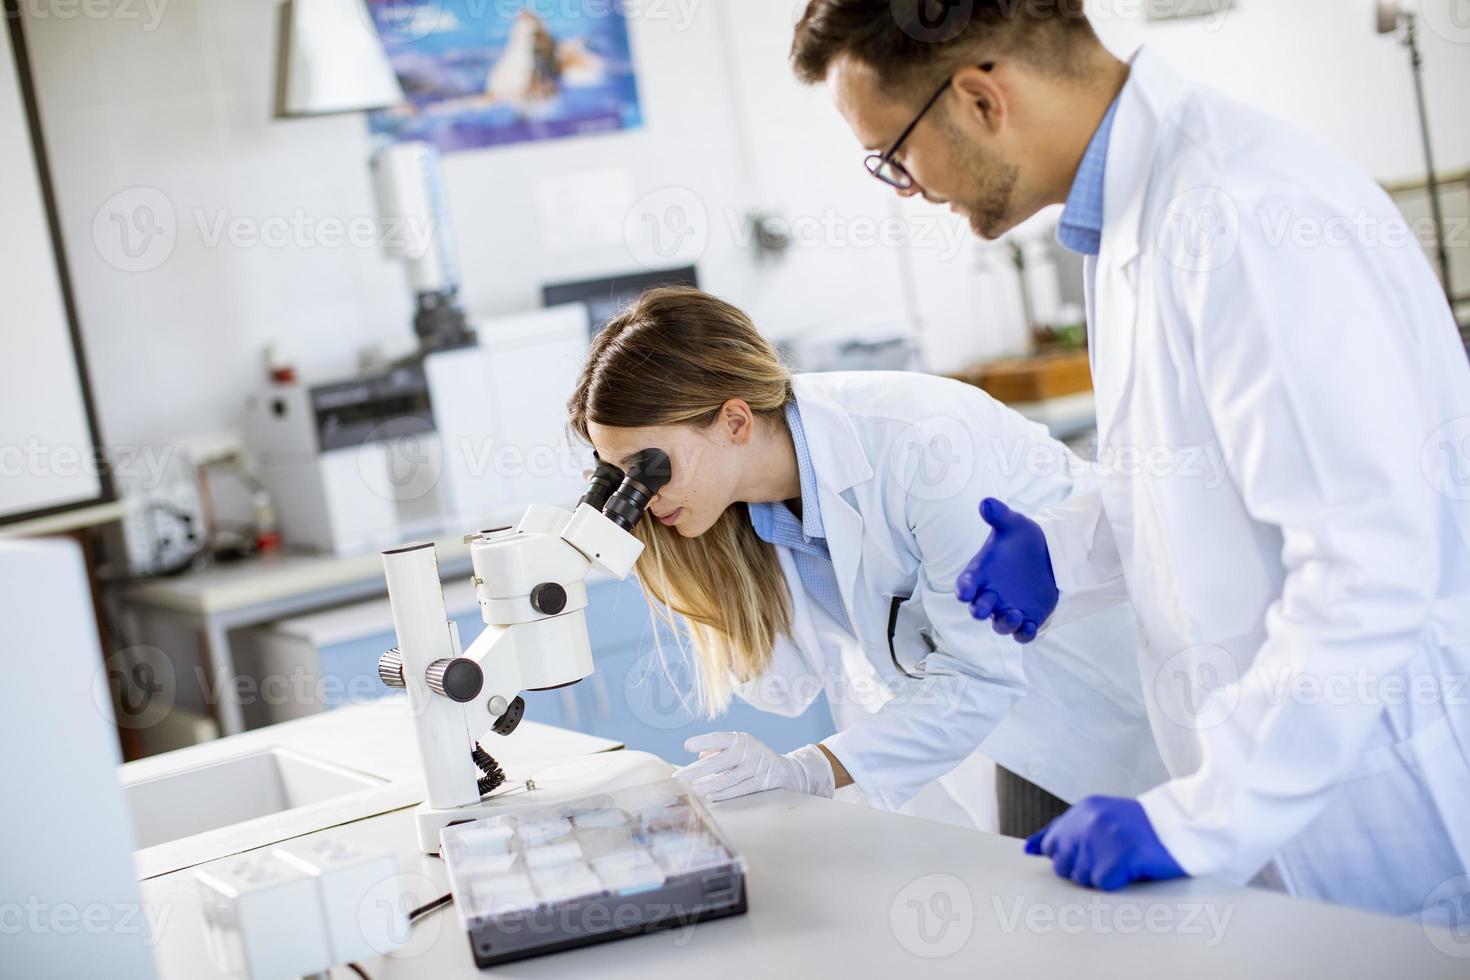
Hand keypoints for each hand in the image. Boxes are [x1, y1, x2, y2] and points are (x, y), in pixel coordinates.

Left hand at [673, 733, 834, 801]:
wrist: (786, 771)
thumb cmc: (753, 758)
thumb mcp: (738, 749)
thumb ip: (718, 751)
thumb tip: (699, 755)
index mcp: (740, 740)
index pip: (720, 739)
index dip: (704, 741)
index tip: (687, 746)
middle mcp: (748, 751)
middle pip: (720, 761)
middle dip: (698, 769)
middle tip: (681, 777)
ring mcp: (756, 767)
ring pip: (730, 777)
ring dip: (710, 784)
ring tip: (694, 789)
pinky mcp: (762, 782)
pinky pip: (741, 789)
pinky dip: (726, 793)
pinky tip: (712, 796)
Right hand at [954, 498, 1058, 643]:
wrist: (1049, 555)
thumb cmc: (1022, 540)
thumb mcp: (1013, 524)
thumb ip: (999, 515)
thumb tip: (986, 502)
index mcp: (981, 573)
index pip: (965, 583)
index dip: (964, 588)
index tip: (964, 591)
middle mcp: (990, 594)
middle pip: (978, 608)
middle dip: (978, 609)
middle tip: (983, 606)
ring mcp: (1008, 609)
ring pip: (999, 625)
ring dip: (1004, 624)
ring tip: (1015, 614)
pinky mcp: (1027, 619)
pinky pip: (1022, 634)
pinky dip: (1024, 634)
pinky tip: (1030, 626)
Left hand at [1025, 796, 1186, 890]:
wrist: (1184, 828)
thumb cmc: (1139, 830)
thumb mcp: (1099, 821)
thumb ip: (1063, 833)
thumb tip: (1028, 849)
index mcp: (1083, 809)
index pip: (1052, 845)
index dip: (1071, 858)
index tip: (1093, 856)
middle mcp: (1089, 820)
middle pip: (1063, 866)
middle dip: (1086, 870)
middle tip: (1114, 859)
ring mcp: (1105, 837)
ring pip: (1082, 878)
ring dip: (1103, 878)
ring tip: (1125, 862)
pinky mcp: (1121, 856)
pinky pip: (1103, 885)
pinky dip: (1117, 884)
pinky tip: (1133, 869)